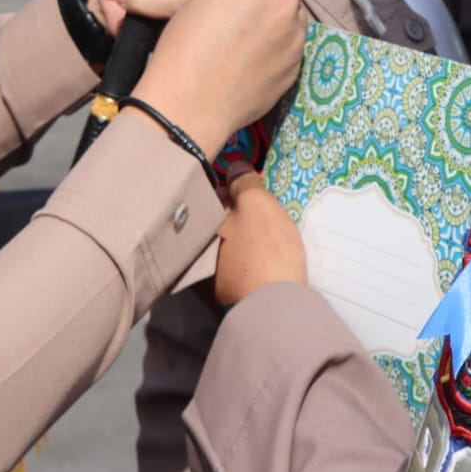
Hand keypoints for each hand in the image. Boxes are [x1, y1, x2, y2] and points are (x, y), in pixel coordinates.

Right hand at [130, 0, 305, 154]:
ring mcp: (293, 32)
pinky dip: (282, 46)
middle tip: (253, 6)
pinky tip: (258, 60)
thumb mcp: (196, 0)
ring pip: (297, 12)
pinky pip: (295, 43)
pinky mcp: (298, 62)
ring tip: (255, 36)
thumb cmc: (181, 50)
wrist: (190, 103)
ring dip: (282, 17)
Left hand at [213, 164, 306, 306]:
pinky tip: (256, 260)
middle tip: (250, 213)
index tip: (239, 191)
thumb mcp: (257, 204)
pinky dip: (240, 262)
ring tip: (255, 236)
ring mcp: (207, 278)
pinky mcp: (224, 297)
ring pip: (219, 247)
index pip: (204, 198)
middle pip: (211, 224)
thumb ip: (243, 182)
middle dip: (227, 216)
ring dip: (233, 240)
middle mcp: (193, 252)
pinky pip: (230, 269)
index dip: (223, 191)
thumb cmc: (264, 248)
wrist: (277, 305)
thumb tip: (233, 166)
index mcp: (199, 226)